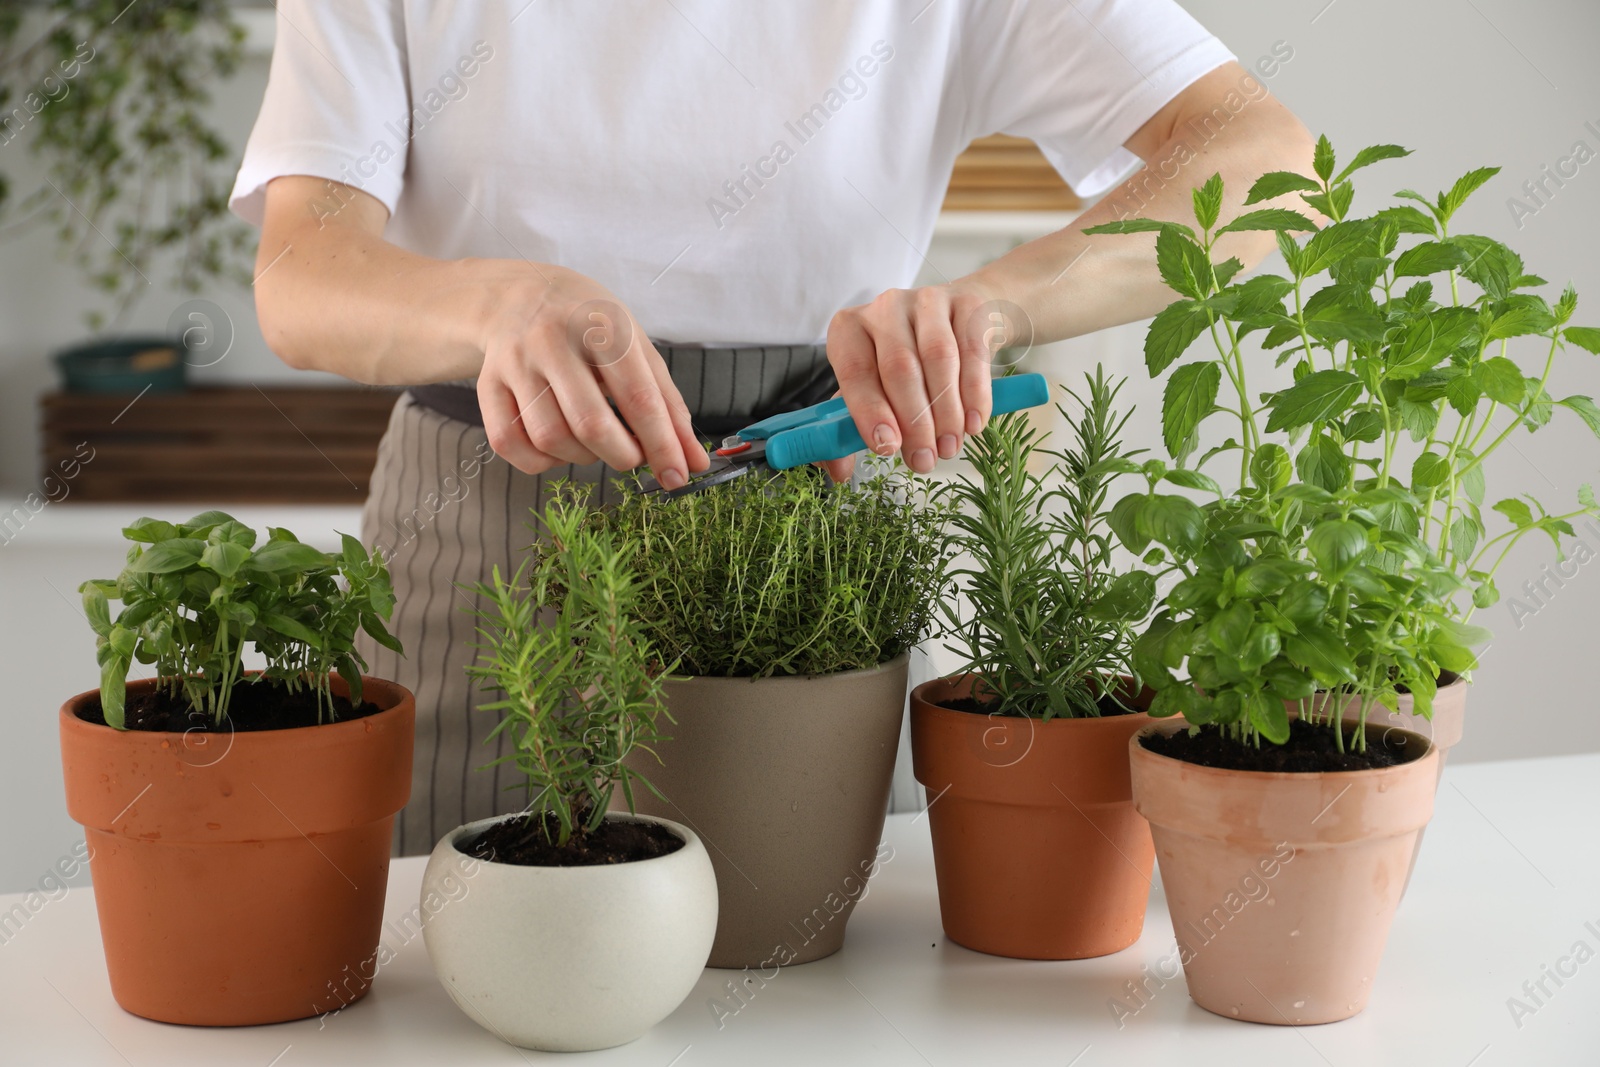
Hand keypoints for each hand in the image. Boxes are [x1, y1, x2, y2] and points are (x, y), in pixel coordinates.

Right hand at [476, 266, 707, 485]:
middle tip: (633, 456)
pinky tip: (559, 445)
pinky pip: (511, 445)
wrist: (521, 295)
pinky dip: (541, 461)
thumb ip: (667, 405)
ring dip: (583, 457)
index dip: (661, 444)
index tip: (677, 476)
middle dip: (622, 456)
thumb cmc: (590, 325)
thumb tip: (693, 461)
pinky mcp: (487, 385)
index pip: (637, 397)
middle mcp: (551, 340)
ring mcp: (514, 363)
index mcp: (600, 324)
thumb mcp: (637, 347)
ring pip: (550, 440)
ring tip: (596, 441)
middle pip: (590, 425)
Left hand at [823, 279, 1018, 481]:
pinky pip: (973, 351)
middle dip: (914, 422)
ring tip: (949, 446)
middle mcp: (885, 308)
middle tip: (925, 459)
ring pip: (938, 359)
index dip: (870, 412)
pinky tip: (974, 423)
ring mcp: (928, 301)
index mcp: (850, 329)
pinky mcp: (967, 303)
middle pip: (899, 367)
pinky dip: (975, 394)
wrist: (960, 320)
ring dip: (946, 412)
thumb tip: (838, 471)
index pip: (855, 371)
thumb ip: (851, 427)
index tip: (887, 448)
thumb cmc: (907, 362)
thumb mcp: (873, 389)